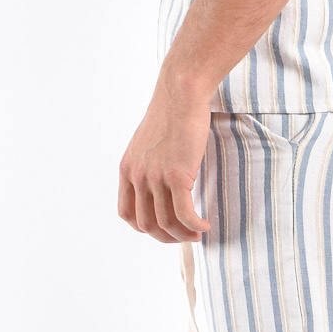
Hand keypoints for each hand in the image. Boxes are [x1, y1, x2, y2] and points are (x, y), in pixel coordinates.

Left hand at [117, 73, 211, 242]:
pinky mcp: (177, 175)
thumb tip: (161, 184)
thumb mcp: (149, 144)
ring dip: (183, 235)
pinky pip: (185, 214)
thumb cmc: (171, 114)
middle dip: (166, 237)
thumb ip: (149, 166)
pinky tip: (205, 225)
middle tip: (185, 237)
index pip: (127, 213)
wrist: (180, 94)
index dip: (145, 228)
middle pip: (146, 224)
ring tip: (198, 233)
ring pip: (166, 223)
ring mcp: (155, 177)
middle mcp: (137, 177)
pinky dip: (195, 225)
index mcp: (127, 170)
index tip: (163, 228)